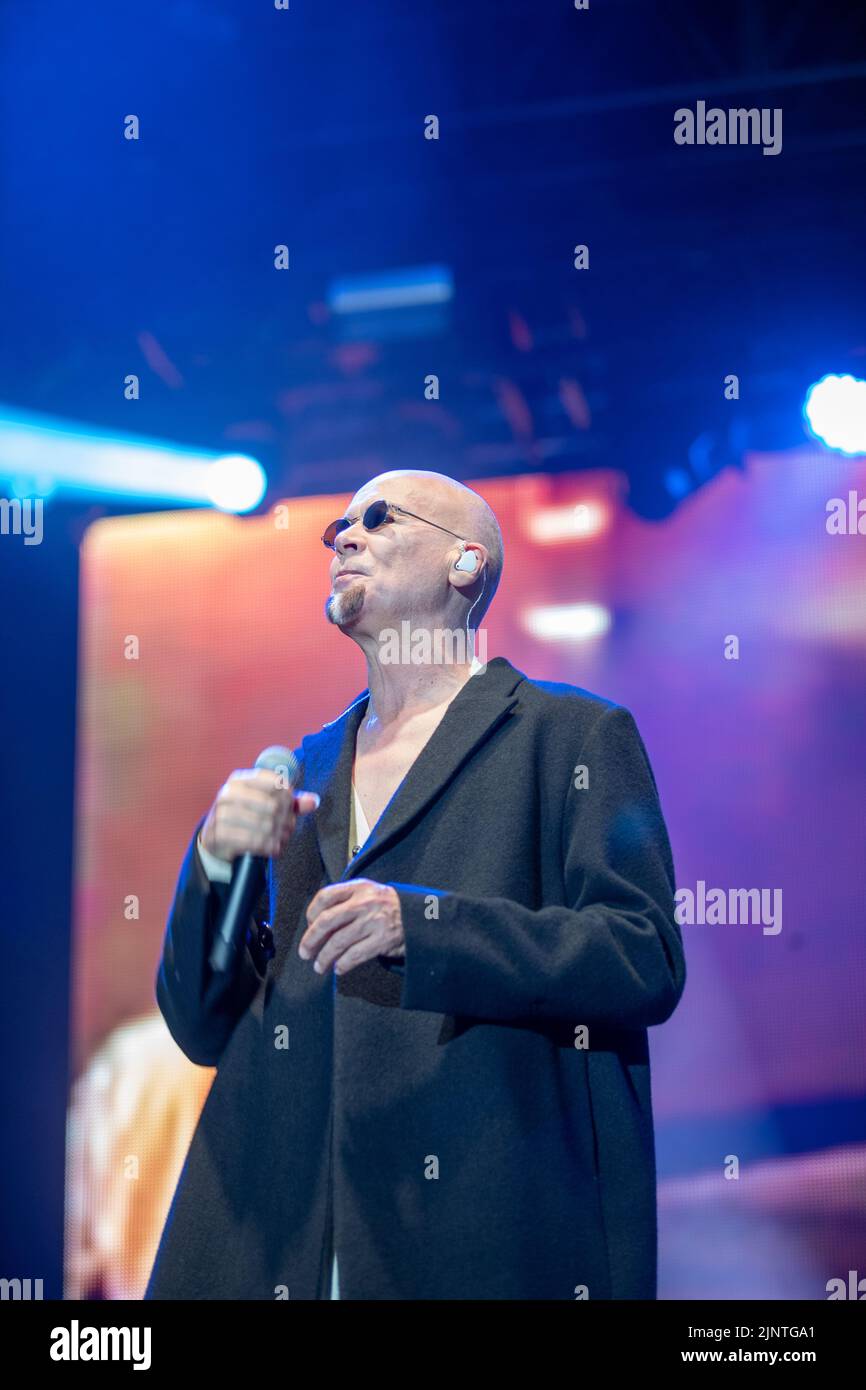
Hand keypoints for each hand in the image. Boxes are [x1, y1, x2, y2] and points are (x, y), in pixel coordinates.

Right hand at [200, 767, 319, 861]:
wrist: (216, 839)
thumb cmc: (246, 818)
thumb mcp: (266, 805)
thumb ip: (290, 802)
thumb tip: (314, 801)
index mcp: (240, 780)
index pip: (273, 782)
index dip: (288, 795)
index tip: (290, 806)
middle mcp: (228, 793)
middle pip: (272, 805)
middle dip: (286, 819)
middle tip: (289, 828)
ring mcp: (221, 814)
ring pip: (264, 825)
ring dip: (278, 835)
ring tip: (282, 838)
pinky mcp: (219, 834)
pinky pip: (252, 841)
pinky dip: (267, 846)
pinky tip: (273, 848)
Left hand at [299, 879, 404, 975]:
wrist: (419, 915)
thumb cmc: (388, 906)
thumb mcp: (368, 892)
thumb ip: (346, 900)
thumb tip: (317, 924)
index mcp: (358, 888)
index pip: (325, 896)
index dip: (312, 912)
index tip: (309, 925)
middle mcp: (364, 903)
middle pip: (327, 921)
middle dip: (311, 939)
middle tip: (305, 952)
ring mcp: (373, 922)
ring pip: (338, 941)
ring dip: (324, 957)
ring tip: (319, 966)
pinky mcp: (382, 940)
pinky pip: (354, 955)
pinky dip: (342, 964)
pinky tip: (338, 968)